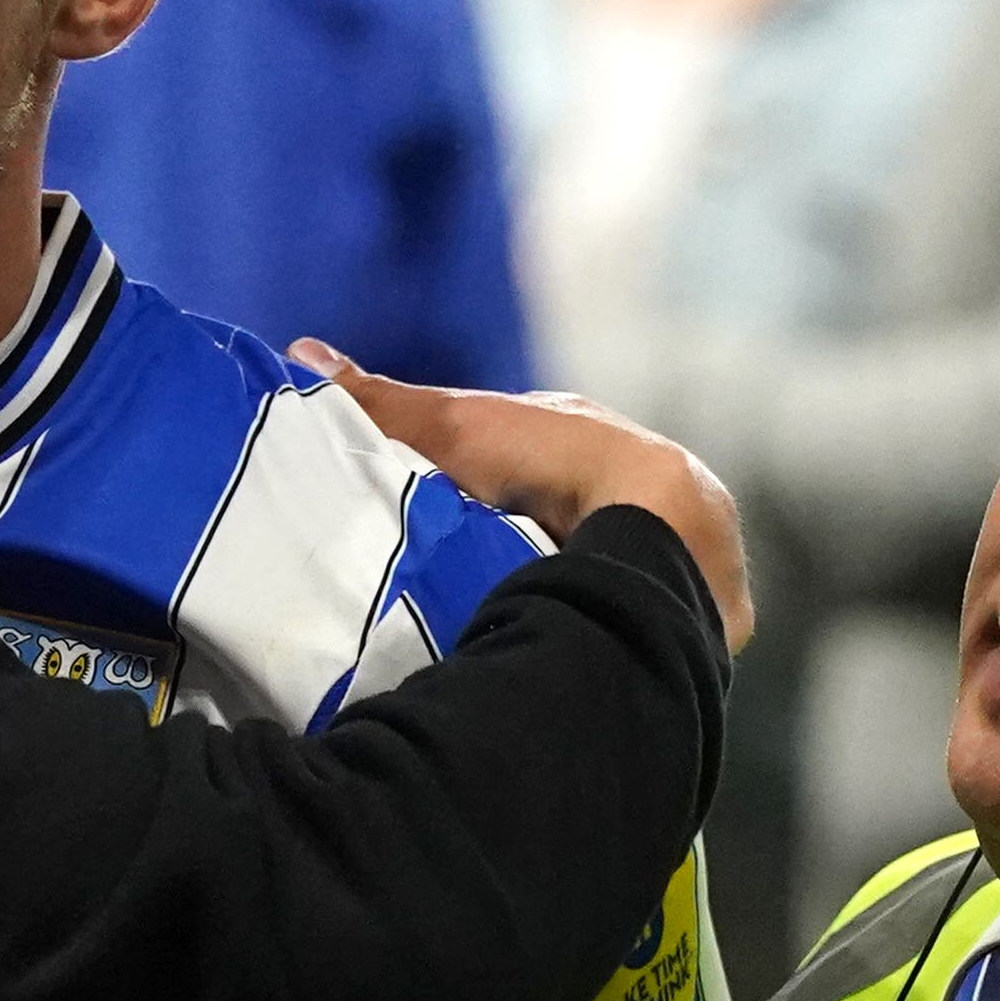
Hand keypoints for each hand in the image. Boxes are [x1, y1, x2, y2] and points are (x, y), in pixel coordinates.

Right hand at [296, 344, 754, 652]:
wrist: (656, 526)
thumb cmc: (555, 460)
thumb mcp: (453, 425)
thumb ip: (382, 402)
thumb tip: (299, 350)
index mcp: (590, 442)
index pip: (520, 465)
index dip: (471, 490)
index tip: (424, 523)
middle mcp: (637, 494)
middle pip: (560, 520)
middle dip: (517, 544)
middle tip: (458, 583)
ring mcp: (673, 554)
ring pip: (601, 573)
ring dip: (563, 591)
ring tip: (505, 626)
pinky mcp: (700, 613)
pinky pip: (637, 618)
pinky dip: (601, 628)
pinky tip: (564, 650)